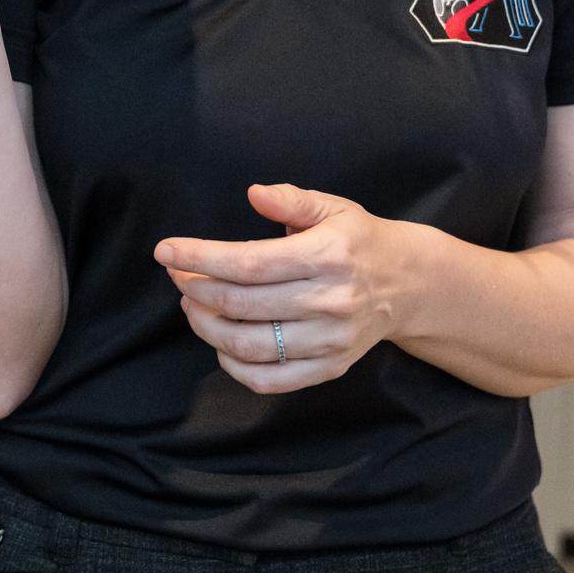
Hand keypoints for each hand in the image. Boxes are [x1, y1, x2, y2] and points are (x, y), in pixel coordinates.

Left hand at [155, 184, 404, 393]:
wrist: (407, 285)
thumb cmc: (359, 242)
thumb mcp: (333, 208)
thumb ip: (292, 200)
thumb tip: (255, 193)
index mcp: (328, 256)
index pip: (248, 262)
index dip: (199, 257)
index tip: (166, 251)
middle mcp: (331, 301)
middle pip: (241, 304)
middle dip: (195, 288)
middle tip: (179, 275)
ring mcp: (330, 340)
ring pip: (248, 344)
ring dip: (206, 326)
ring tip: (193, 305)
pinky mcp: (330, 368)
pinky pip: (269, 379)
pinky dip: (232, 364)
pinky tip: (221, 340)